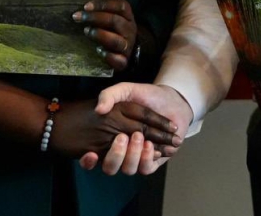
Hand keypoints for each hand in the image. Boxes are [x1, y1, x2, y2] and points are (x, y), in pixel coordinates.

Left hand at [74, 0, 136, 71]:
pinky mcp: (124, 61)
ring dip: (99, 35)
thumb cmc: (114, 31)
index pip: (121, 6)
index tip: (86, 6)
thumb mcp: (112, 19)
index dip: (103, 4)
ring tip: (86, 31)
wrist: (126, 52)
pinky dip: (108, 56)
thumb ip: (102, 12)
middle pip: (115, 21)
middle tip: (78, 17)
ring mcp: (127, 46)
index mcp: (128, 17)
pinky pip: (118, 60)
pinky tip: (98, 51)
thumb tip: (83, 8)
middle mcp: (130, 30)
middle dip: (95, 17)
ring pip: (116, 40)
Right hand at [79, 83, 193, 174]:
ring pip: (128, 169)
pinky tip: (151, 145)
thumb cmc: (146, 96)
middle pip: (110, 167)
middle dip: (115, 155)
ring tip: (142, 137)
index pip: (91, 157)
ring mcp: (136, 157)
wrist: (172, 100)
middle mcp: (120, 151)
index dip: (88, 161)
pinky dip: (147, 158)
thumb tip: (99, 110)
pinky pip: (146, 168)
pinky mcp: (153, 161)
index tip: (90, 154)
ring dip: (133, 155)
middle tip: (123, 137)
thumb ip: (109, 95)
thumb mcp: (125, 90)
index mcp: (108, 137)